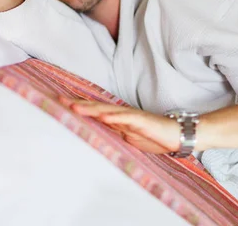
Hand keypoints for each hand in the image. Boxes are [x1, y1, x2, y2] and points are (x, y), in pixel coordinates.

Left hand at [61, 98, 180, 153]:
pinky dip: (114, 117)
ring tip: (74, 107)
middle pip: (97, 107)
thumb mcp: (132, 137)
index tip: (61, 103)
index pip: (96, 112)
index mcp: (120, 120)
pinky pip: (126, 118)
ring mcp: (133, 117)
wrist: (178, 135)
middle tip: (59, 99)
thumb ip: (118, 132)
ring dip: (91, 108)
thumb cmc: (157, 137)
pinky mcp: (143, 121)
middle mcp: (124, 115)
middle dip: (78, 104)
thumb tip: (104, 130)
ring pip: (108, 110)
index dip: (80, 107)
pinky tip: (102, 116)